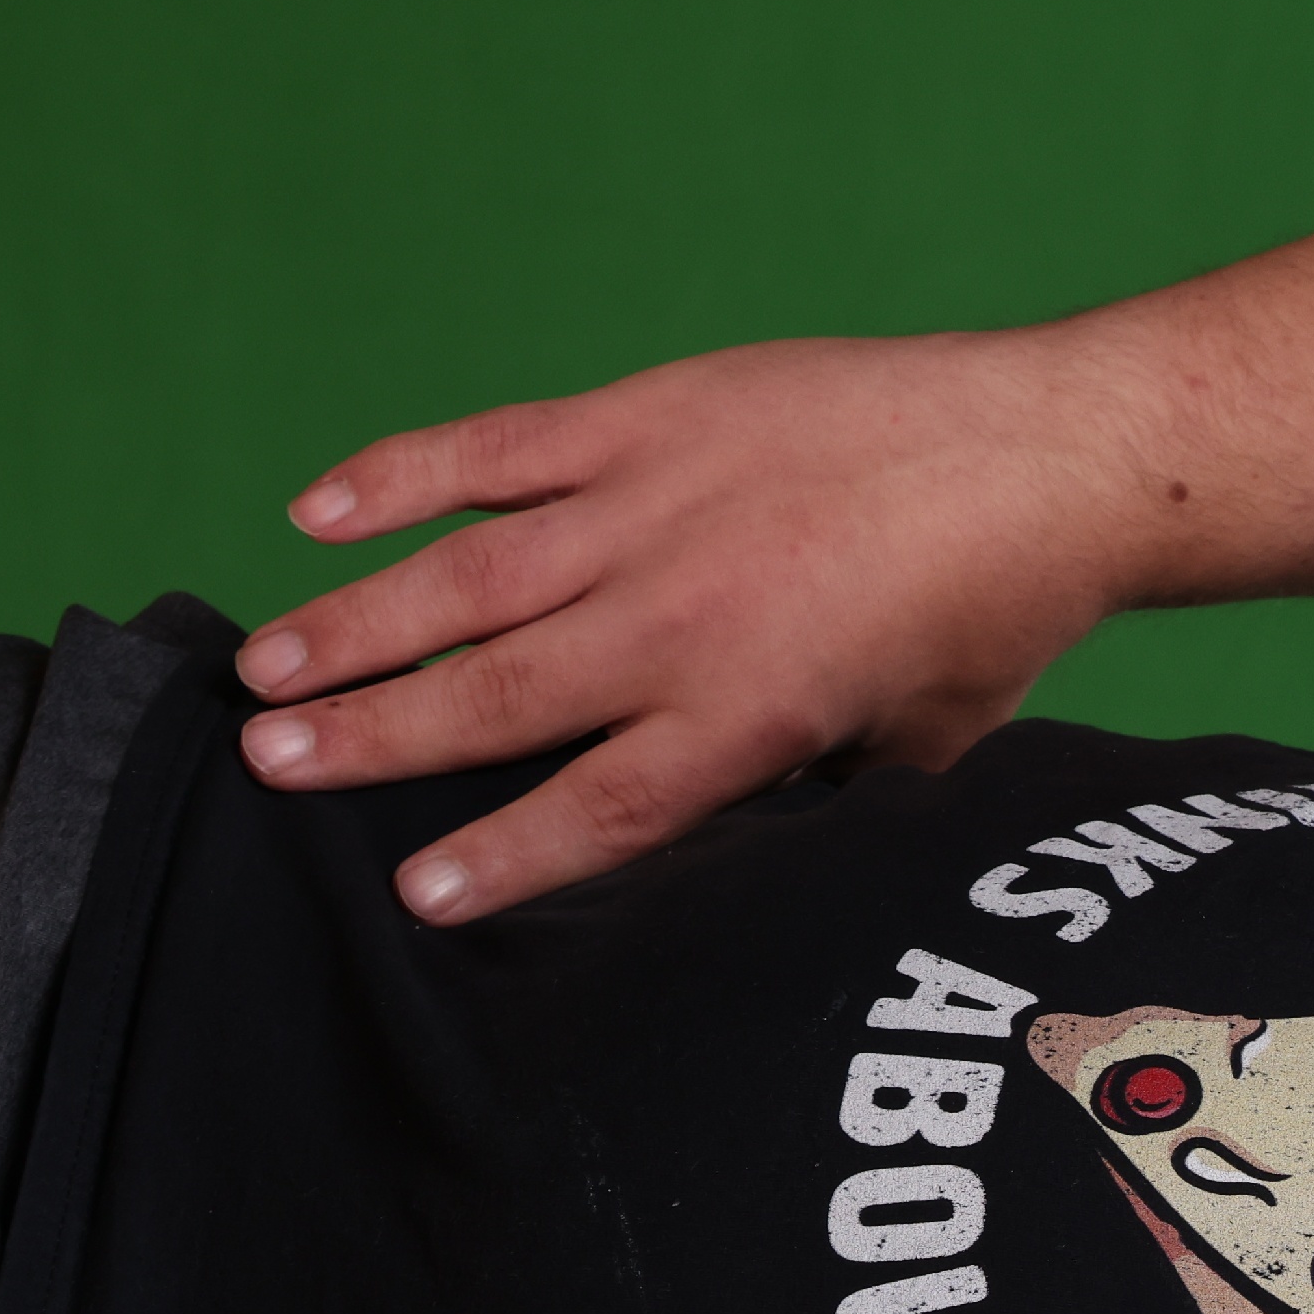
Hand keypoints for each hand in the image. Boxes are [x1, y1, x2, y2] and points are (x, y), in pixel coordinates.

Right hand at [234, 326, 1137, 925]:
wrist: (1048, 458)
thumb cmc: (995, 611)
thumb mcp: (918, 741)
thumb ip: (823, 786)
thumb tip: (770, 836)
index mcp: (751, 713)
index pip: (601, 808)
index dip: (505, 856)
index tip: (417, 897)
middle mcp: (682, 618)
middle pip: (496, 696)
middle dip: (375, 739)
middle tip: (273, 769)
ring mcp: (653, 506)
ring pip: (464, 578)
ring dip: (355, 626)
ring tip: (265, 674)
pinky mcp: (646, 416)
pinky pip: (495, 449)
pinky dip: (400, 476)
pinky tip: (317, 512)